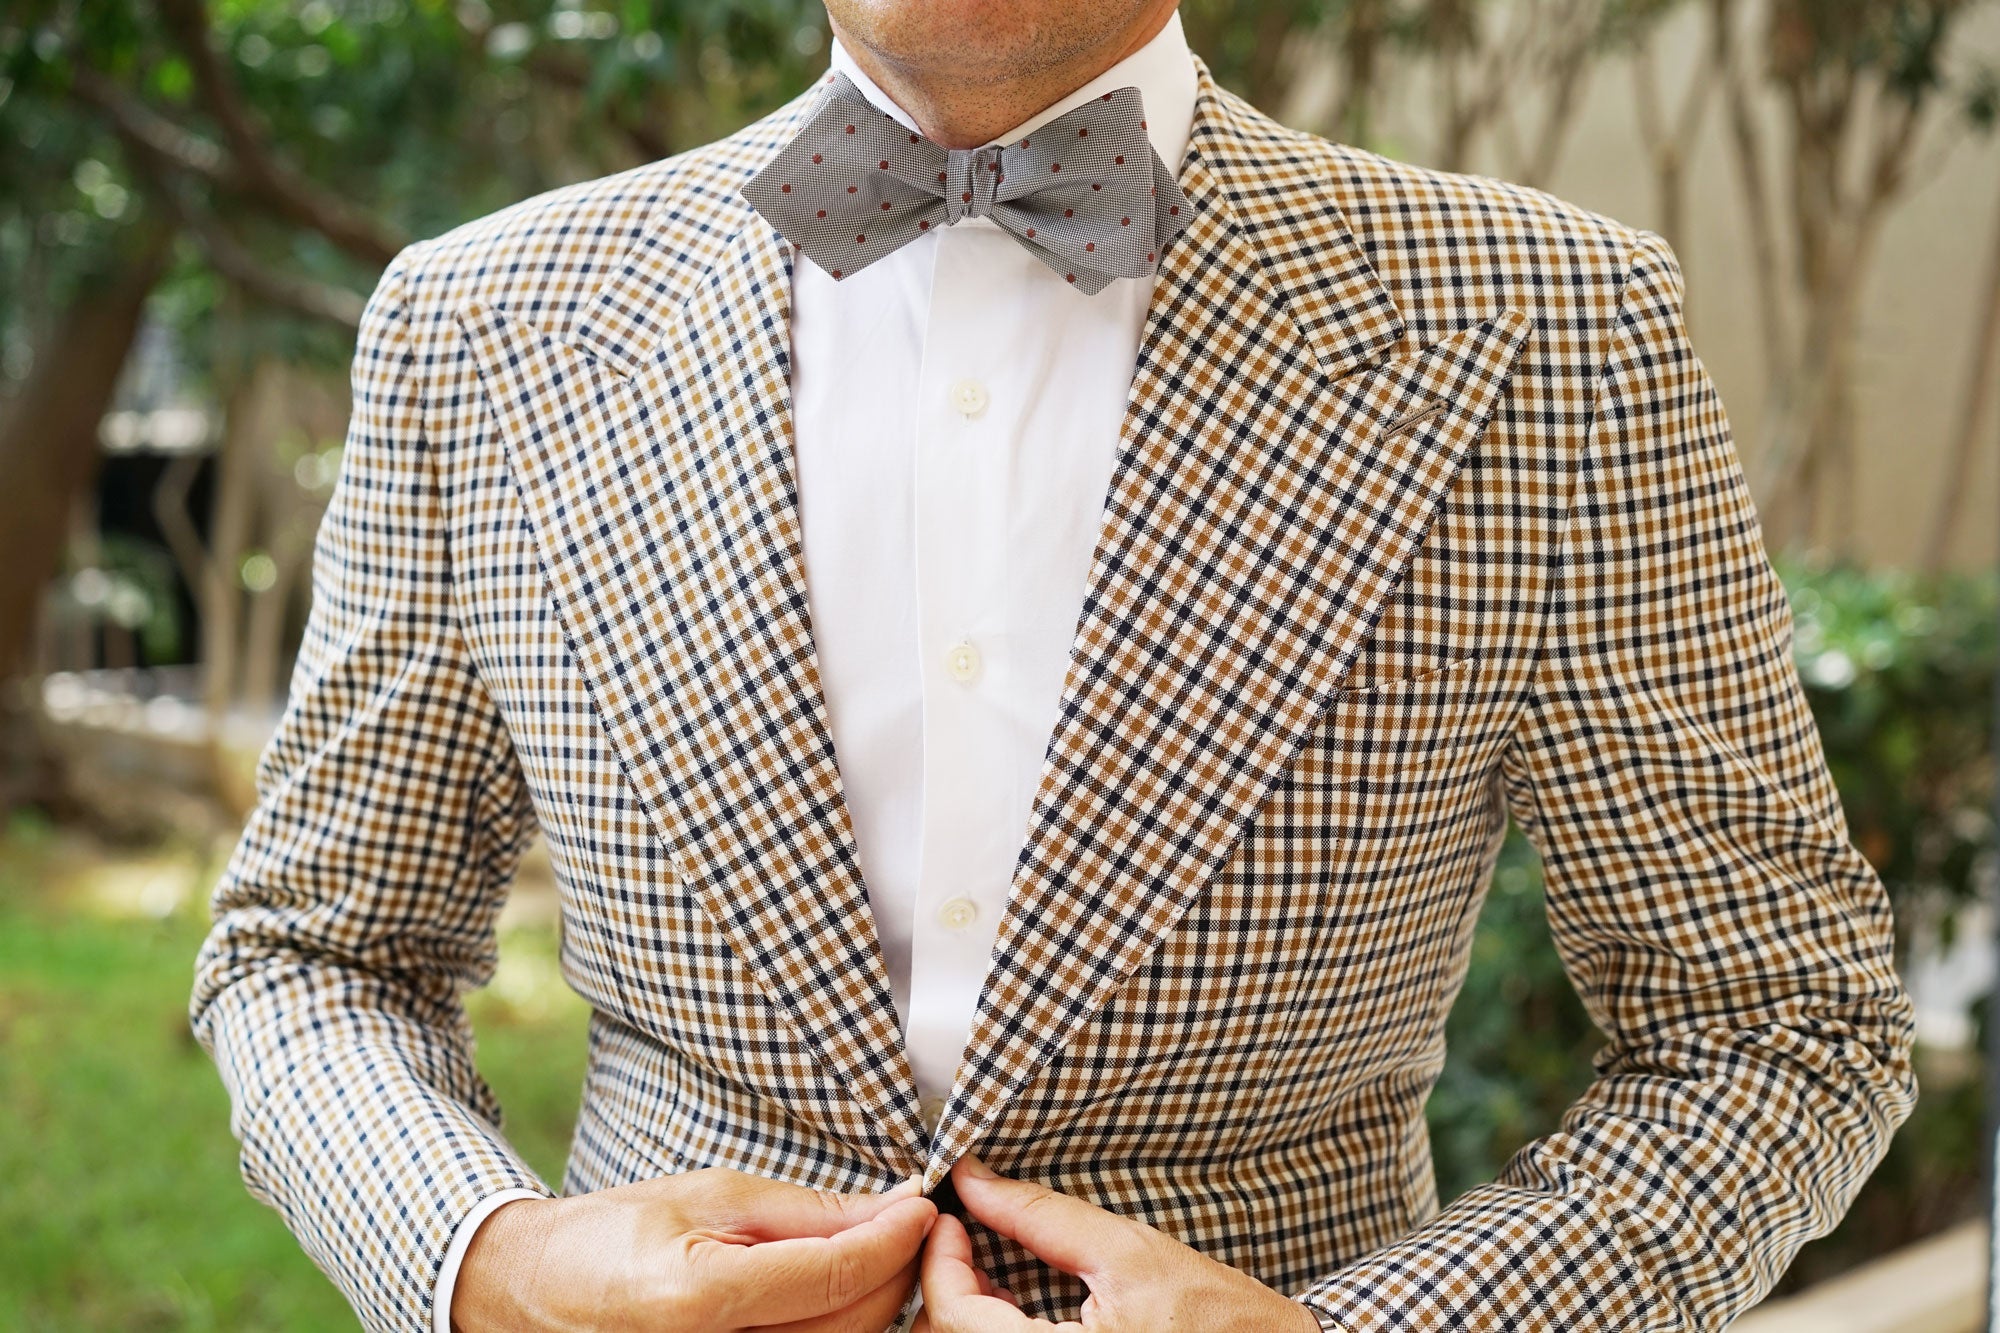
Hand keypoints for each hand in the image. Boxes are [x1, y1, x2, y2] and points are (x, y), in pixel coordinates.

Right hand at [452, 1166, 937, 1331]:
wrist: (537, 1292)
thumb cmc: (611, 1236)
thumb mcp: (709, 1196)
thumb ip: (804, 1212)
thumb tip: (886, 1208)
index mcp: (700, 1300)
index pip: (834, 1275)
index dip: (893, 1237)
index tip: (924, 1205)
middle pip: (853, 1323)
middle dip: (897, 1268)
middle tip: (910, 1220)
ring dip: (879, 1299)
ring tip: (879, 1248)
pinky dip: (844, 1324)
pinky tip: (846, 1287)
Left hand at [912, 1154, 1321, 1332]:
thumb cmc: (1217, 1318)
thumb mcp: (1126, 1252)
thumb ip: (1041, 1217)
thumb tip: (974, 1180)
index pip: (954, 1316)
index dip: (939, 1258)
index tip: (950, 1216)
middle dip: (945, 1281)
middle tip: (961, 1231)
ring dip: (963, 1306)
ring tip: (986, 1259)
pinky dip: (991, 1325)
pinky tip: (1009, 1296)